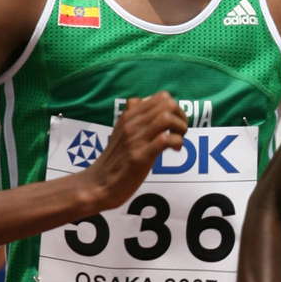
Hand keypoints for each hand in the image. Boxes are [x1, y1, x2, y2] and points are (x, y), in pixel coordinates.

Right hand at [87, 93, 187, 209]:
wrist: (100, 184)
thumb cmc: (115, 160)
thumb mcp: (120, 133)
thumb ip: (131, 118)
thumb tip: (136, 100)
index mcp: (128, 116)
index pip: (161, 97)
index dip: (175, 109)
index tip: (174, 124)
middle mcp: (131, 124)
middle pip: (167, 104)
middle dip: (181, 117)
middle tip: (179, 132)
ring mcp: (135, 139)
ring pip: (167, 118)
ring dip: (180, 128)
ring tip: (178, 140)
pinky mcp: (140, 156)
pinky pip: (165, 140)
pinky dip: (177, 143)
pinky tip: (175, 150)